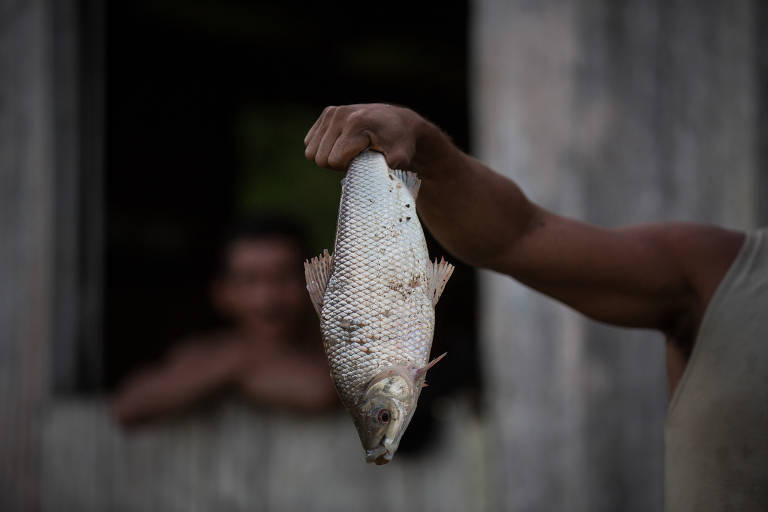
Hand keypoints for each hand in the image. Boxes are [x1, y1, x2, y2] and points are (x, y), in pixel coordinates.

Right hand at [303, 103, 431, 173]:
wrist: (400, 122)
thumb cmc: (400, 143)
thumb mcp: (400, 158)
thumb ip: (386, 169)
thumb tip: (373, 180)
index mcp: (356, 125)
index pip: (334, 161)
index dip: (346, 168)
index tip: (362, 162)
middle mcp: (340, 115)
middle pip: (319, 158)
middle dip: (336, 164)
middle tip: (355, 158)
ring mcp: (332, 113)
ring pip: (311, 151)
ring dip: (328, 156)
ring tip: (347, 151)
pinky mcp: (327, 113)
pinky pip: (310, 141)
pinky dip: (323, 147)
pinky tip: (341, 144)